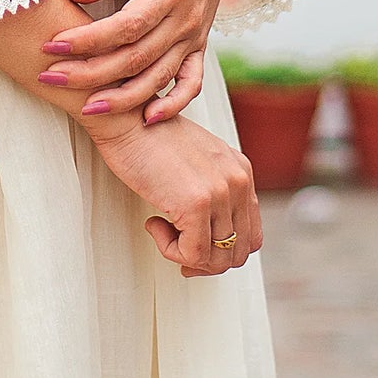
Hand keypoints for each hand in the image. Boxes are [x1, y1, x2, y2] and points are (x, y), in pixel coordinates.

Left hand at [36, 0, 240, 123]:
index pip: (125, 26)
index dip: (87, 40)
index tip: (52, 45)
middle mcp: (185, 19)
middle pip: (136, 58)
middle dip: (91, 73)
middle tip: (50, 78)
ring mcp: (195, 37)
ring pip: (158, 77)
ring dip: (123, 98)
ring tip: (87, 108)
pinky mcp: (200, 46)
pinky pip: (191, 83)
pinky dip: (174, 105)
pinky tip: (148, 118)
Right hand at [83, 106, 261, 275]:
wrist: (125, 117)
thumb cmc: (149, 138)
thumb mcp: (195, 161)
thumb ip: (212, 190)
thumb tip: (210, 237)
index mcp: (241, 171)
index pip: (251, 235)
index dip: (222, 251)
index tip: (195, 249)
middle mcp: (237, 181)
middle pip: (237, 252)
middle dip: (206, 261)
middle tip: (177, 249)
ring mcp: (219, 192)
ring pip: (217, 260)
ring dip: (186, 255)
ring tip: (161, 230)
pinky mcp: (196, 204)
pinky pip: (192, 254)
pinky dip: (169, 250)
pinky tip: (152, 223)